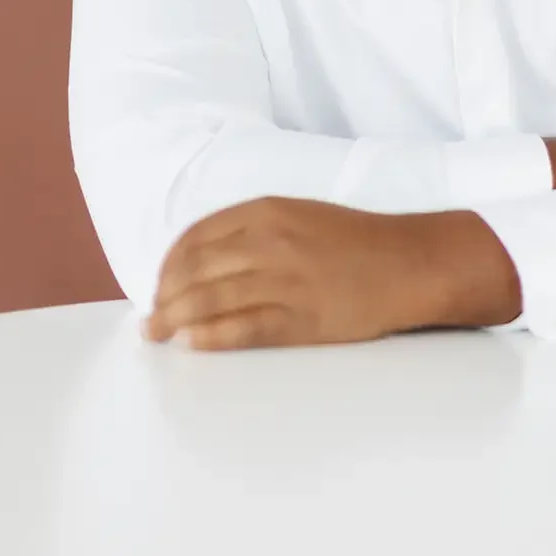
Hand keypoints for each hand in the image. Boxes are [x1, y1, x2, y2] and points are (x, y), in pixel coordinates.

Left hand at [143, 196, 422, 351]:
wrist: (406, 263)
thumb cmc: (353, 240)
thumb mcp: (299, 215)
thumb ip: (254, 230)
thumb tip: (204, 259)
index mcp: (267, 212)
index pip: (197, 237)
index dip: (169, 264)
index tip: (158, 283)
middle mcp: (270, 242)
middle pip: (197, 270)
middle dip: (164, 296)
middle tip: (150, 318)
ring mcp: (285, 281)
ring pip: (211, 300)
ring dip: (175, 320)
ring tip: (157, 334)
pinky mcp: (301, 318)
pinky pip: (244, 329)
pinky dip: (211, 337)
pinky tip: (192, 343)